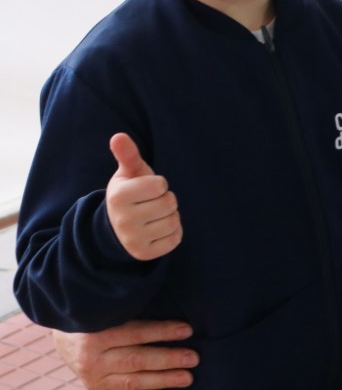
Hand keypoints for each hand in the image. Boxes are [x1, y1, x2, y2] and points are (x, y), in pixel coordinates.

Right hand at [52, 321, 197, 389]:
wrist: (64, 337)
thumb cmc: (96, 317)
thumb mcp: (107, 310)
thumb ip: (130, 311)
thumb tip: (170, 303)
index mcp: (95, 333)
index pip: (135, 333)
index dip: (162, 331)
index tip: (188, 330)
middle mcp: (92, 359)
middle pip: (136, 360)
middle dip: (168, 359)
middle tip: (194, 358)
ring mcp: (94, 377)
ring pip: (133, 381)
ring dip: (162, 380)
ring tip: (188, 378)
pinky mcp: (97, 389)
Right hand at [106, 133, 181, 259]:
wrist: (116, 228)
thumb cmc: (130, 193)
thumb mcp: (128, 173)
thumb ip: (128, 154)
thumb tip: (118, 136)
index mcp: (118, 197)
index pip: (160, 185)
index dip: (158, 184)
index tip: (146, 189)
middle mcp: (123, 220)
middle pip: (169, 202)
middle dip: (165, 199)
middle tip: (150, 203)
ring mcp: (133, 240)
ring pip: (174, 220)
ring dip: (170, 215)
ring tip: (153, 215)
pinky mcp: (145, 254)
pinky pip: (175, 238)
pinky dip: (172, 232)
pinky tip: (157, 229)